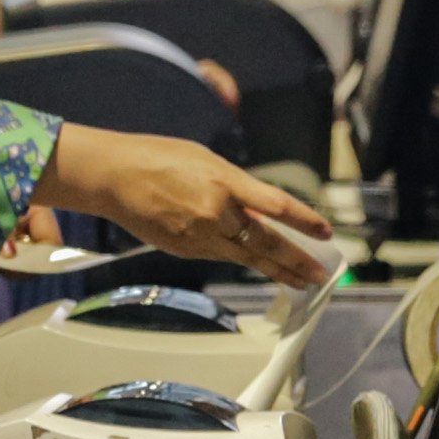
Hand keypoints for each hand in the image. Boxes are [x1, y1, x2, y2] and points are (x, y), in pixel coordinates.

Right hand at [51, 127, 333, 286]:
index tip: (325, 232)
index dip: (303, 220)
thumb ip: (236, 186)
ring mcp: (199, 235)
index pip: (275, 204)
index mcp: (224, 181)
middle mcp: (215, 212)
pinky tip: (258, 265)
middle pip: (265, 242)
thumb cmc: (158, 158)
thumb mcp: (207, 160)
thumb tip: (258, 208)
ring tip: (299, 281)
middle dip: (296, 261)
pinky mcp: (185, 250)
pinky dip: (240, 259)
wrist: (113, 177)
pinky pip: (220, 256)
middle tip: (320, 274)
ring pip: (246, 257)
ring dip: (275, 270)